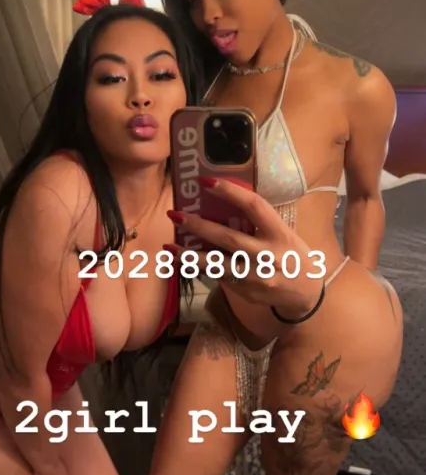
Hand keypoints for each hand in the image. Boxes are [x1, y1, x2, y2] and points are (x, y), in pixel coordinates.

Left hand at [166, 176, 323, 319]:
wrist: (306, 292)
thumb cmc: (292, 255)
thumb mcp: (283, 234)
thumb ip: (259, 223)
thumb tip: (222, 205)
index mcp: (278, 232)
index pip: (254, 206)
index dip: (230, 192)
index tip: (206, 181)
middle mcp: (267, 254)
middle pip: (228, 238)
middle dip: (198, 226)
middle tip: (175, 215)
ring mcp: (255, 275)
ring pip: (217, 264)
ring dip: (189, 255)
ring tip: (168, 246)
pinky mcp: (246, 290)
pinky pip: (218, 277)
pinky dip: (199, 268)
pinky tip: (181, 261)